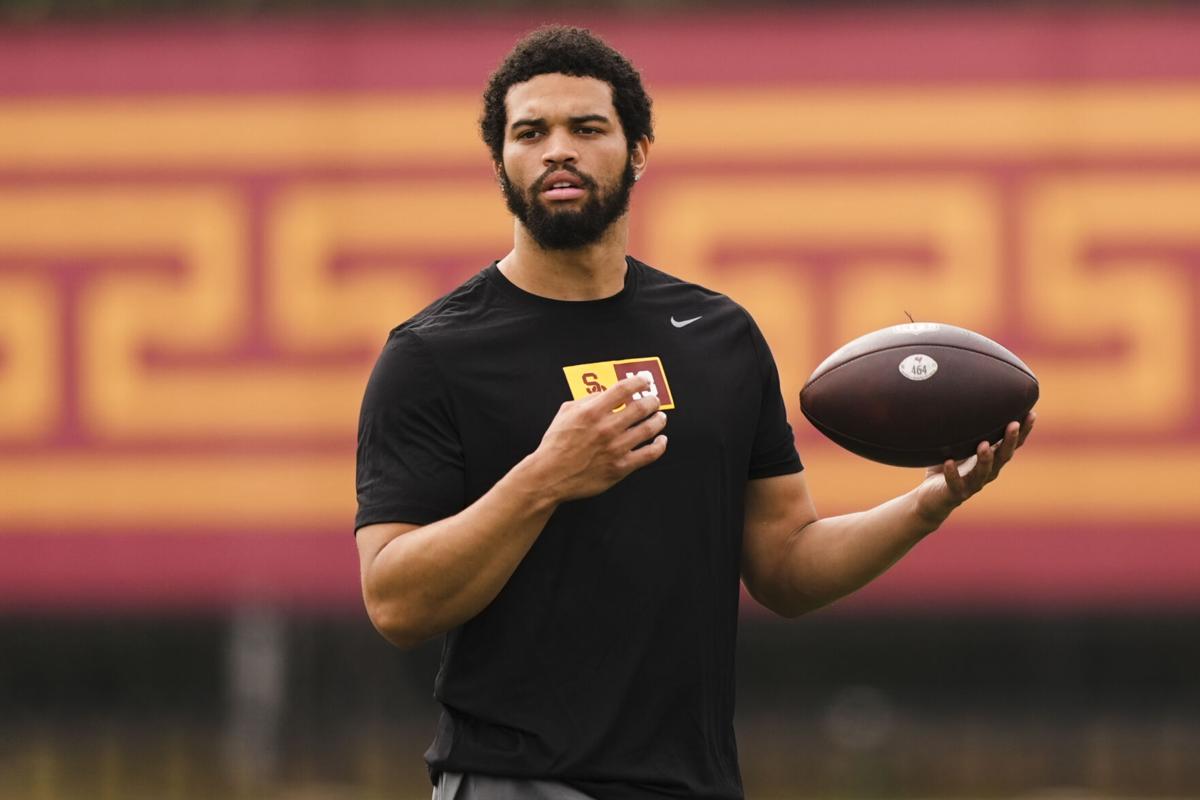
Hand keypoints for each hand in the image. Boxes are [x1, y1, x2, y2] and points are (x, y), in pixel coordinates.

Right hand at [525, 374, 667, 502]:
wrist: (550, 475)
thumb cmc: (555, 445)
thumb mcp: (565, 413)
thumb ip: (586, 400)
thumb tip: (605, 393)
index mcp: (593, 411)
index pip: (624, 389)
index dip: (640, 382)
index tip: (645, 381)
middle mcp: (607, 428)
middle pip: (642, 407)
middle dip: (652, 401)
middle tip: (654, 400)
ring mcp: (616, 448)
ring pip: (649, 429)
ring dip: (658, 420)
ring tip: (660, 417)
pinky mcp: (621, 467)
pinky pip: (649, 454)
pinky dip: (659, 445)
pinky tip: (661, 440)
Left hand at [914, 410, 1035, 524]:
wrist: (932, 498)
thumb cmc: (947, 467)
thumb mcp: (958, 446)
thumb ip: (966, 430)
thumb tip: (969, 399)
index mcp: (991, 460)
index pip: (1012, 445)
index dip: (1023, 431)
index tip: (1031, 413)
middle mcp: (987, 472)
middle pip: (1003, 457)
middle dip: (1009, 441)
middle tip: (1013, 424)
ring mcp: (972, 484)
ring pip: (983, 472)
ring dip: (985, 459)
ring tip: (983, 445)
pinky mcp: (955, 493)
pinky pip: (955, 483)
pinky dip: (952, 473)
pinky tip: (949, 462)